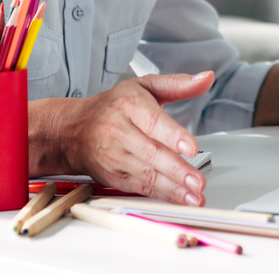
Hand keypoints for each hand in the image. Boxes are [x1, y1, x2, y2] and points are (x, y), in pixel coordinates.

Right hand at [57, 72, 214, 204]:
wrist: (72, 130)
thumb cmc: (113, 106)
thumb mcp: (144, 86)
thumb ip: (178, 84)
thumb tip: (206, 78)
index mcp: (129, 105)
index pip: (153, 122)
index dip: (173, 136)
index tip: (192, 148)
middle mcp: (120, 132)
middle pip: (151, 153)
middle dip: (176, 170)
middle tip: (198, 181)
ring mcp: (115, 157)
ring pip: (146, 174)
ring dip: (172, 188)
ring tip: (194, 197)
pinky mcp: (114, 177)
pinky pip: (140, 188)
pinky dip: (161, 196)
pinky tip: (179, 199)